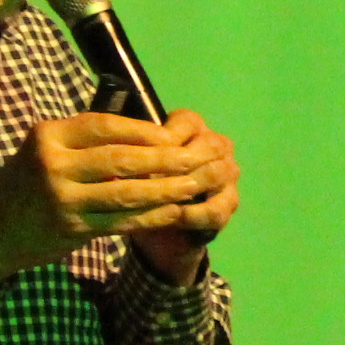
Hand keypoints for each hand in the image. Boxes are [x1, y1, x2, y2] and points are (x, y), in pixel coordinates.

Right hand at [0, 108, 239, 277]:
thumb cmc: (26, 182)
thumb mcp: (45, 148)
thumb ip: (85, 140)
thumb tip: (147, 133)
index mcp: (48, 136)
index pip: (105, 126)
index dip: (143, 130)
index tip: (172, 136)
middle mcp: (52, 164)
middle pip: (120, 159)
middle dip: (163, 161)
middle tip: (195, 160)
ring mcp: (61, 199)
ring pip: (125, 193)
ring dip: (164, 190)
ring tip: (192, 186)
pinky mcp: (70, 230)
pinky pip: (120, 221)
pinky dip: (150, 216)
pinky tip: (173, 211)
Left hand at [124, 108, 238, 277]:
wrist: (156, 221)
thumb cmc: (141, 182)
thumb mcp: (132, 164)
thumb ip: (132, 154)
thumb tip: (116, 155)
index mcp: (193, 128)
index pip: (188, 122)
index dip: (163, 139)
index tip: (137, 155)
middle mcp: (217, 146)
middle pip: (210, 146)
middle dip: (179, 164)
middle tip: (150, 179)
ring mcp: (227, 174)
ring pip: (216, 174)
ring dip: (188, 188)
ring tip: (161, 201)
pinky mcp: (229, 204)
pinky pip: (216, 208)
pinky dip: (195, 214)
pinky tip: (176, 218)